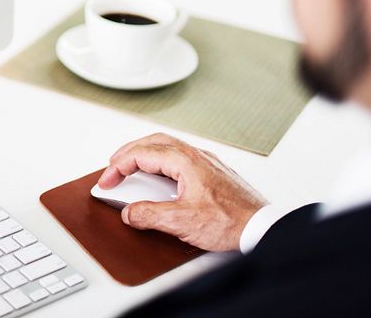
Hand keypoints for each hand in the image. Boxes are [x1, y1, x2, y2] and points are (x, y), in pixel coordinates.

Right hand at [97, 133, 266, 251]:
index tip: (106, 182)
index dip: (117, 167)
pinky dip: (160, 162)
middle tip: (112, 168)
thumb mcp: (182, 222)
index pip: (141, 154)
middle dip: (127, 153)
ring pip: (167, 147)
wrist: (263, 228)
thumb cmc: (232, 222)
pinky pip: (179, 157)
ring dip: (144, 154)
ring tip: (131, 168)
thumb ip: (149, 215)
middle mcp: (196, 156)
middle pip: (152, 142)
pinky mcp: (212, 173)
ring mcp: (205, 163)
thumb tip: (130, 212)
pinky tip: (160, 176)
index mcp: (185, 161)